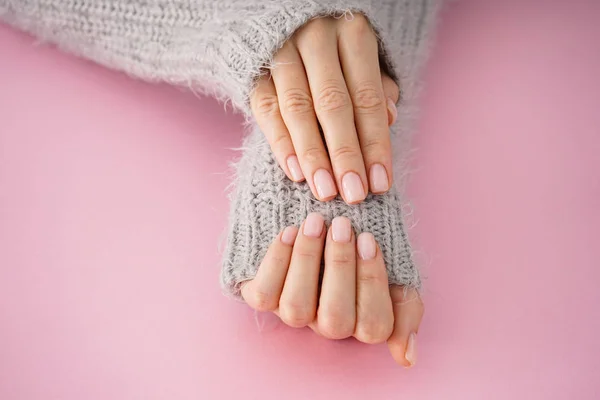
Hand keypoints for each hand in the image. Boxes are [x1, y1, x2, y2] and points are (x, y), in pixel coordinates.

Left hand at [241, 213, 422, 366]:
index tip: (368, 238)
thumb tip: (407, 358)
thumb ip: (407, 309)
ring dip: (306, 261)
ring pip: (296, 309)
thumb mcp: (395, 271)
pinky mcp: (262, 296)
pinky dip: (276, 262)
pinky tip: (290, 231)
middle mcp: (326, 323)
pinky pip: (263, 293)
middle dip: (340, 268)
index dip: (371, 282)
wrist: (322, 220)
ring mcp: (293, 312)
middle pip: (335, 319)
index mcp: (362, 321)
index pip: (374, 325)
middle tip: (341, 225)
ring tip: (315, 223)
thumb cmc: (362, 247)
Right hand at [250, 14, 399, 204]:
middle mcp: (316, 38)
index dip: (375, 143)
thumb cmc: (336, 47)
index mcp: (352, 33)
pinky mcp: (254, 68)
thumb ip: (376, 86)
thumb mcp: (364, 56)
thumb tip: (389, 118)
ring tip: (325, 191)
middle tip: (354, 194)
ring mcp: (281, 51)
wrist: (283, 18)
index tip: (381, 182)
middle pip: (333, 105)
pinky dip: (281, 142)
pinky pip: (266, 109)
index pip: (368, 98)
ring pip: (297, 109)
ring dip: (313, 156)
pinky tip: (296, 172)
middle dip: (345, 154)